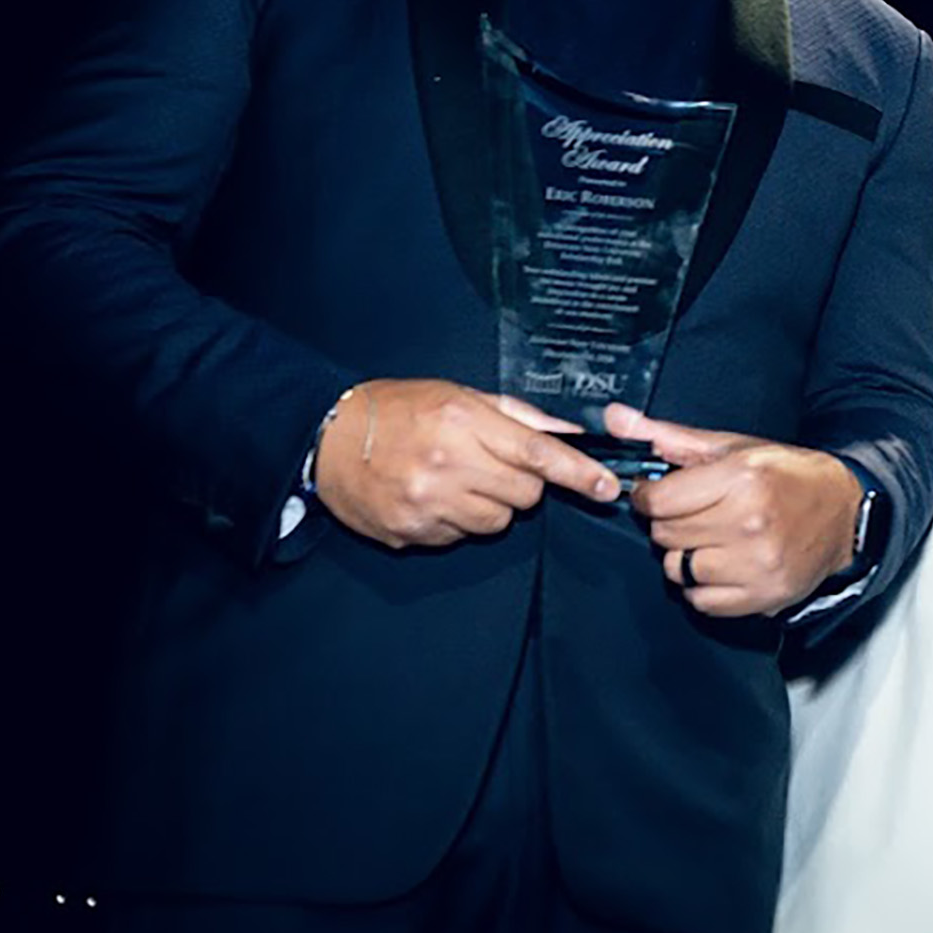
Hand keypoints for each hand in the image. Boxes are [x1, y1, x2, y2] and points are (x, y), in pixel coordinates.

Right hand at [311, 379, 616, 549]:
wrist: (325, 439)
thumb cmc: (397, 410)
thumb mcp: (459, 396)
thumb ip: (516, 417)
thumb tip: (569, 435)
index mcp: (463, 422)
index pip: (538, 454)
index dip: (578, 473)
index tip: (606, 487)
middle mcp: (448, 465)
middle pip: (525, 494)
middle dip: (522, 484)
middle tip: (492, 466)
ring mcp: (428, 503)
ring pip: (497, 522)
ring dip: (490, 505)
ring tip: (457, 481)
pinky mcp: (411, 532)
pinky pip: (460, 537)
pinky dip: (456, 521)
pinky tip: (432, 497)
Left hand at [606, 403, 865, 618]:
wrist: (845, 512)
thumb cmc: (786, 476)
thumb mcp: (732, 448)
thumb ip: (669, 437)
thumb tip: (614, 419)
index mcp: (741, 479)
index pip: (657, 501)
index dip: (650, 497)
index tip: (662, 494)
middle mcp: (749, 522)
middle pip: (665, 536)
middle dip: (671, 524)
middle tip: (696, 515)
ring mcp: (758, 564)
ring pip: (678, 571)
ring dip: (686, 557)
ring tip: (712, 540)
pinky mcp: (764, 595)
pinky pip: (701, 601)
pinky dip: (703, 587)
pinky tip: (723, 565)